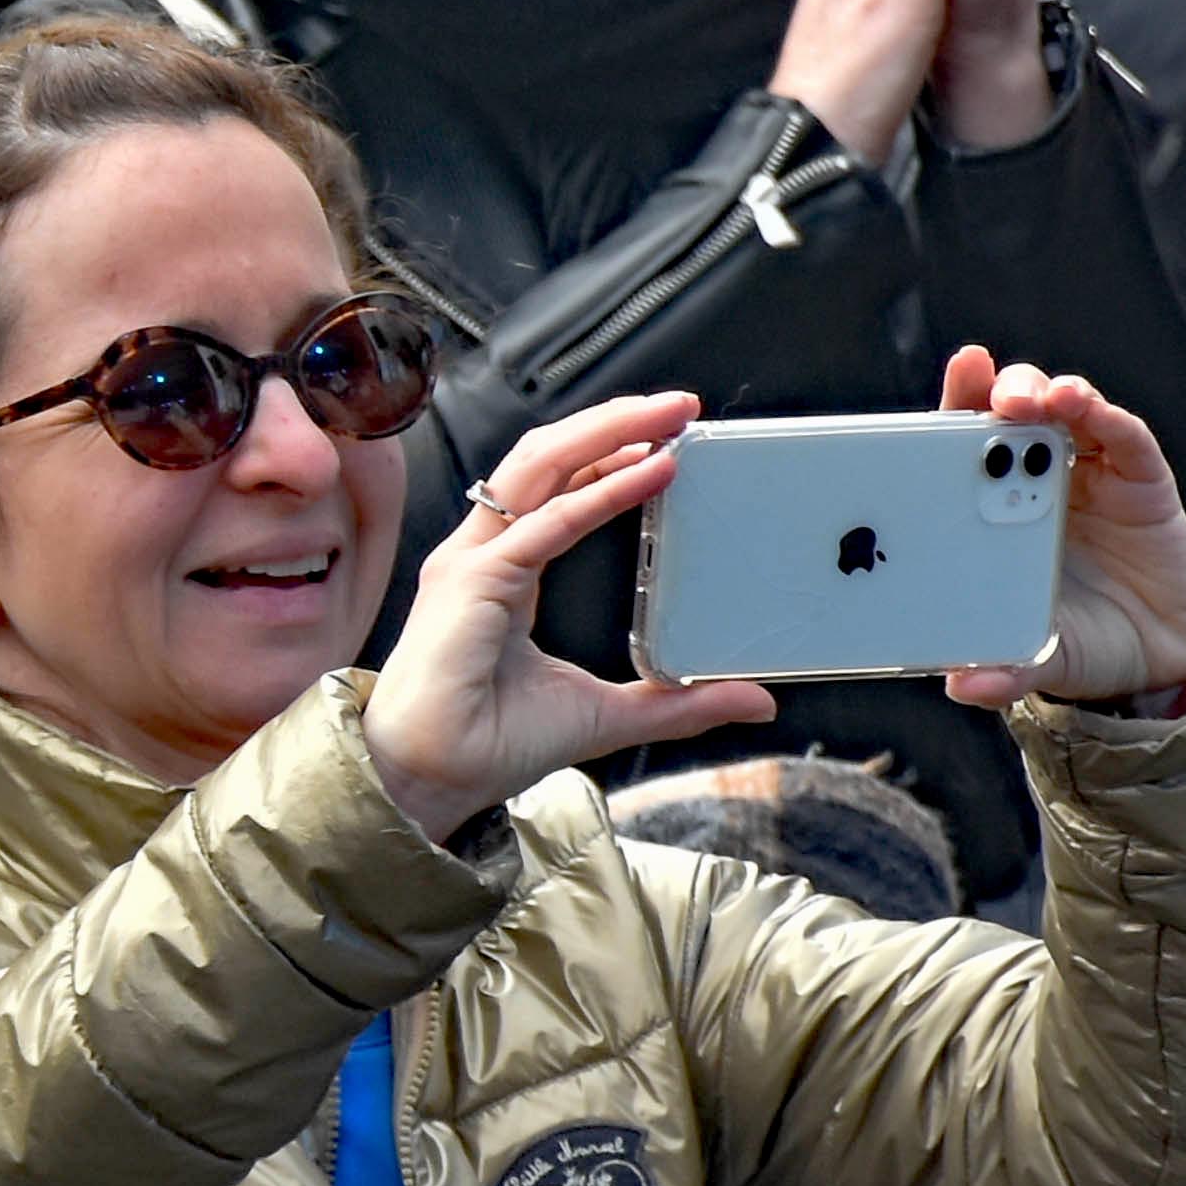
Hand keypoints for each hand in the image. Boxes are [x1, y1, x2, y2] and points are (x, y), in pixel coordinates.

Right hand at [363, 394, 777, 842]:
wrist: (431, 779)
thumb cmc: (491, 743)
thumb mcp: (611, 713)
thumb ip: (677, 701)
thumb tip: (753, 701)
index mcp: (501, 574)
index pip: (554, 487)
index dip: (608, 455)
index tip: (667, 439)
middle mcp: (482, 554)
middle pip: (546, 457)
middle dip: (614, 421)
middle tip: (680, 406)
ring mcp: (472, 561)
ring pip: (539, 465)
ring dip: (607, 432)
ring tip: (668, 417)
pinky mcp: (474, 581)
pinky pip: (548, 523)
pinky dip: (604, 493)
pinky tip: (652, 474)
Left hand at [933, 347, 1185, 709]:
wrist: (1158, 654)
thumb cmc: (1077, 638)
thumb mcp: (1036, 656)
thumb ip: (1004, 670)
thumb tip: (963, 686)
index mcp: (991, 510)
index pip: (961, 447)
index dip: (949, 409)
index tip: (933, 389)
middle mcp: (1037, 478)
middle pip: (1008, 412)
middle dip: (992, 391)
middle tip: (981, 385)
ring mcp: (1090, 472)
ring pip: (1063, 409)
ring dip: (1044, 393)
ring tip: (1032, 400)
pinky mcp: (1141, 478)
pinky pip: (1123, 435)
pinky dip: (1104, 416)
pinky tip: (1086, 408)